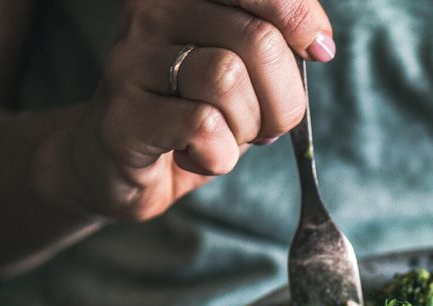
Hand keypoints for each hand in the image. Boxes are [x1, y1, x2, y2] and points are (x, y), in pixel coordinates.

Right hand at [48, 0, 334, 220]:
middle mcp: (152, 11)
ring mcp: (131, 59)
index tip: (319, 51)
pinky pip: (202, 125)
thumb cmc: (188, 113)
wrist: (113, 163)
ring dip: (246, 126)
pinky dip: (219, 155)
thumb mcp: (241, 70)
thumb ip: (274, 44)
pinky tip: (196, 156)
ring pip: (228, 79)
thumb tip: (318, 44)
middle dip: (283, 96)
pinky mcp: (123, 113)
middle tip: (268, 125)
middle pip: (257, 39)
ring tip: (223, 139)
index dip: (300, 17)